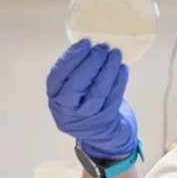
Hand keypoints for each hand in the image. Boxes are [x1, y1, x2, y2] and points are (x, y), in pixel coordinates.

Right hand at [46, 40, 137, 158]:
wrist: (101, 135)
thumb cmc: (83, 104)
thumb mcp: (70, 92)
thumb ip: (74, 72)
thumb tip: (89, 45)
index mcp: (55, 99)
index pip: (58, 76)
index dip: (71, 57)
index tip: (85, 42)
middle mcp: (67, 110)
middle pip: (77, 83)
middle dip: (91, 61)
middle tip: (103, 46)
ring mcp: (87, 117)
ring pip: (98, 90)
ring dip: (108, 68)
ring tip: (115, 54)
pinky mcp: (106, 119)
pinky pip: (114, 97)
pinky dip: (119, 80)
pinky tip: (122, 68)